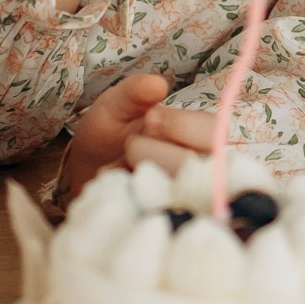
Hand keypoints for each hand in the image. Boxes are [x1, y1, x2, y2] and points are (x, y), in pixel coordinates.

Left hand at [58, 75, 219, 197]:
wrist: (89, 171)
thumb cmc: (112, 131)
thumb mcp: (117, 105)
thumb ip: (134, 92)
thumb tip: (157, 85)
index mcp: (201, 133)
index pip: (215, 132)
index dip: (183, 127)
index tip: (150, 119)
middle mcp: (203, 166)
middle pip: (199, 165)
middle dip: (154, 152)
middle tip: (130, 145)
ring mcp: (188, 197)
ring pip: (179, 190)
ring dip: (141, 174)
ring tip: (121, 164)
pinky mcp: (168, 218)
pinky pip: (157, 212)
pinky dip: (131, 196)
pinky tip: (119, 185)